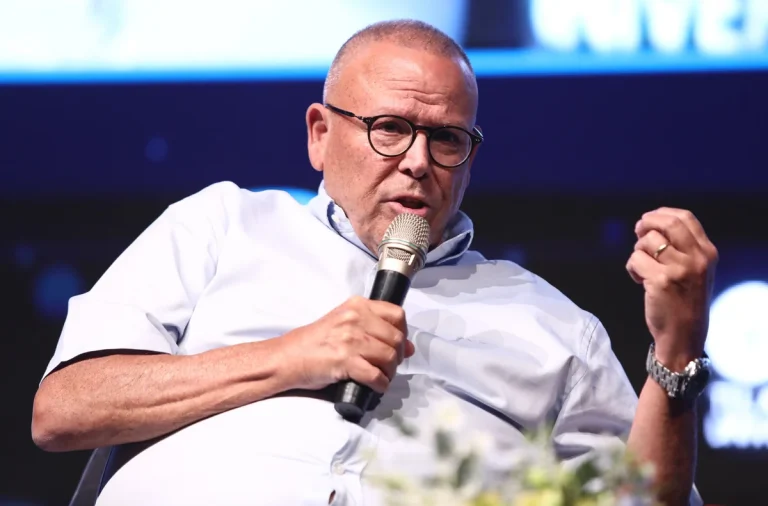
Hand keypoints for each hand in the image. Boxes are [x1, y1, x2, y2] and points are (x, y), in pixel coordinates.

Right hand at [281, 296, 413, 392]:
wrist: (288, 357)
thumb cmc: (315, 341)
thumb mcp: (345, 324)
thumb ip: (374, 329)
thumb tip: (407, 346)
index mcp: (357, 306)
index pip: (396, 314)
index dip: (403, 332)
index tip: (398, 344)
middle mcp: (355, 319)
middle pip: (396, 338)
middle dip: (397, 356)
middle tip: (389, 365)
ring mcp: (350, 339)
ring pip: (389, 357)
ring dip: (389, 371)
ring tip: (381, 375)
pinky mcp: (344, 361)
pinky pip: (375, 375)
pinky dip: (380, 384)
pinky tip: (375, 385)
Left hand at [626, 207, 717, 369]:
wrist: (684, 335)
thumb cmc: (684, 301)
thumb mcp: (696, 271)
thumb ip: (683, 248)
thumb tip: (652, 225)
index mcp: (707, 252)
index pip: (685, 218)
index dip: (661, 214)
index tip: (648, 220)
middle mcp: (697, 258)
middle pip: (667, 223)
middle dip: (646, 223)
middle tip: (638, 232)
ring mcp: (680, 269)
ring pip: (648, 241)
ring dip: (638, 251)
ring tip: (643, 268)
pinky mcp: (661, 281)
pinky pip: (635, 259)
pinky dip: (632, 268)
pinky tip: (639, 281)